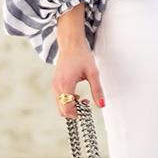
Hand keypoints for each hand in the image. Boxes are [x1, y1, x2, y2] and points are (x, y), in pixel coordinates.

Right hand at [53, 4, 104, 119]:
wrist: (71, 44)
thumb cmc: (82, 56)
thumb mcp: (93, 73)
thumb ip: (97, 90)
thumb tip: (102, 104)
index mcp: (66, 84)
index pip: (68, 108)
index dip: (78, 113)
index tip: (88, 107)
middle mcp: (57, 87)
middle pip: (62, 111)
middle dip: (74, 112)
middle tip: (86, 103)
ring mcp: (55, 86)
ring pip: (60, 106)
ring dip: (71, 107)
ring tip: (83, 99)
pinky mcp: (55, 84)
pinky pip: (59, 99)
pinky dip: (67, 101)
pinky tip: (77, 94)